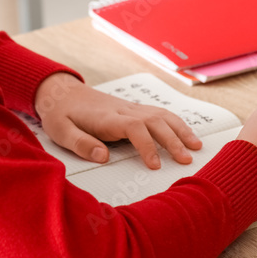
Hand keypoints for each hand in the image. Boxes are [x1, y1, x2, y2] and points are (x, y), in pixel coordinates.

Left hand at [34, 73, 202, 168]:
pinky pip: (158, 113)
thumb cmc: (60, 114)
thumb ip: (81, 144)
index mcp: (106, 117)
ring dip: (180, 129)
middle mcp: (122, 110)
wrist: (60, 92)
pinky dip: (175, 123)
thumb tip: (104, 156)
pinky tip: (186, 134)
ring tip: (197, 147)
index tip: (155, 165)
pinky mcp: (132, 109)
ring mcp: (129, 107)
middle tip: (187, 160)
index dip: (147, 146)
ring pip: (161, 114)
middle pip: (154, 121)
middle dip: (173, 140)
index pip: (134, 128)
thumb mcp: (60, 131)